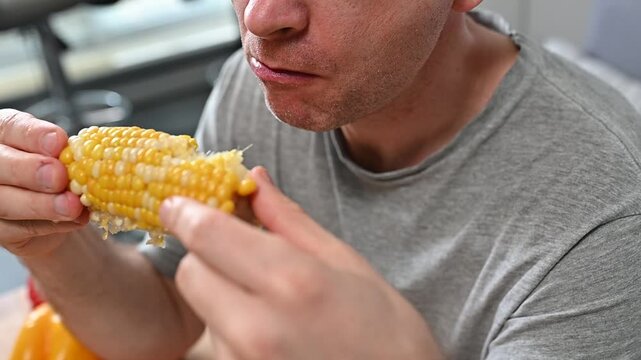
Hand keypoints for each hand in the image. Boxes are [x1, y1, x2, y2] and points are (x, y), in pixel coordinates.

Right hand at [0, 110, 85, 256]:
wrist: (60, 212)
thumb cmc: (61, 172)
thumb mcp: (66, 155)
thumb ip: (67, 153)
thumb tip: (83, 157)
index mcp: (5, 134)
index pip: (12, 127)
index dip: (33, 135)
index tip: (58, 142)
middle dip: (29, 170)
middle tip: (59, 176)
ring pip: (5, 202)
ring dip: (42, 204)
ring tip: (73, 206)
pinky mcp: (0, 230)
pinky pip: (19, 229)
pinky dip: (50, 225)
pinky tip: (75, 220)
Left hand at [161, 167, 442, 358]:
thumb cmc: (387, 332)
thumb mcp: (346, 263)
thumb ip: (289, 220)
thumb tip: (255, 180)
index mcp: (293, 282)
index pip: (207, 234)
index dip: (185, 212)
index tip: (179, 203)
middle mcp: (259, 327)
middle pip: (191, 273)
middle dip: (205, 253)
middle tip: (233, 248)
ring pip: (203, 309)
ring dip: (220, 293)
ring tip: (268, 300)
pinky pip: (217, 342)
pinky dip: (232, 326)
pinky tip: (271, 329)